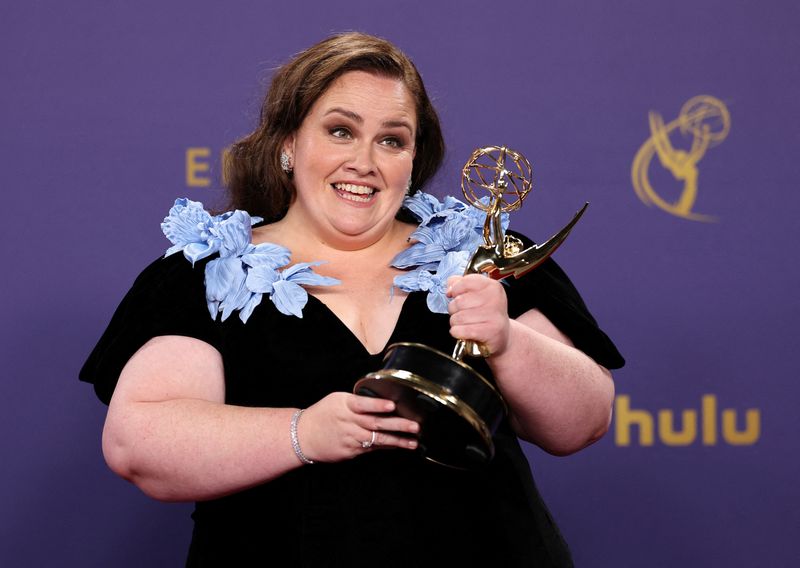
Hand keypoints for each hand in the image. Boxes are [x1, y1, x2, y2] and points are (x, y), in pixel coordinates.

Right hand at [298, 392, 418, 462]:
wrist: (303, 436)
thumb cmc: (323, 414)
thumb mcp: (337, 400)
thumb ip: (357, 401)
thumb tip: (380, 401)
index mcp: (344, 405)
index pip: (362, 404)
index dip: (377, 405)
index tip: (391, 405)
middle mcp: (349, 422)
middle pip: (375, 423)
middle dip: (397, 425)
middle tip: (415, 426)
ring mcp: (350, 438)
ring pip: (377, 439)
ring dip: (397, 441)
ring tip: (414, 441)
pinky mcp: (351, 451)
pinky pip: (372, 448)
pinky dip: (387, 447)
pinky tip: (400, 446)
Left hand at [447, 274, 509, 356]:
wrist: (503, 335)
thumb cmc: (486, 314)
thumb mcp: (477, 293)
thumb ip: (460, 284)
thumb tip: (450, 288)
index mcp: (492, 286)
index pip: (465, 282)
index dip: (456, 290)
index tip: (457, 296)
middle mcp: (495, 299)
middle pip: (458, 301)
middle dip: (454, 310)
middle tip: (463, 313)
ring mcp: (493, 316)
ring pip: (457, 317)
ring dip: (456, 323)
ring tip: (465, 323)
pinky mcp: (489, 332)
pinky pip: (460, 330)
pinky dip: (457, 332)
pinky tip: (464, 332)